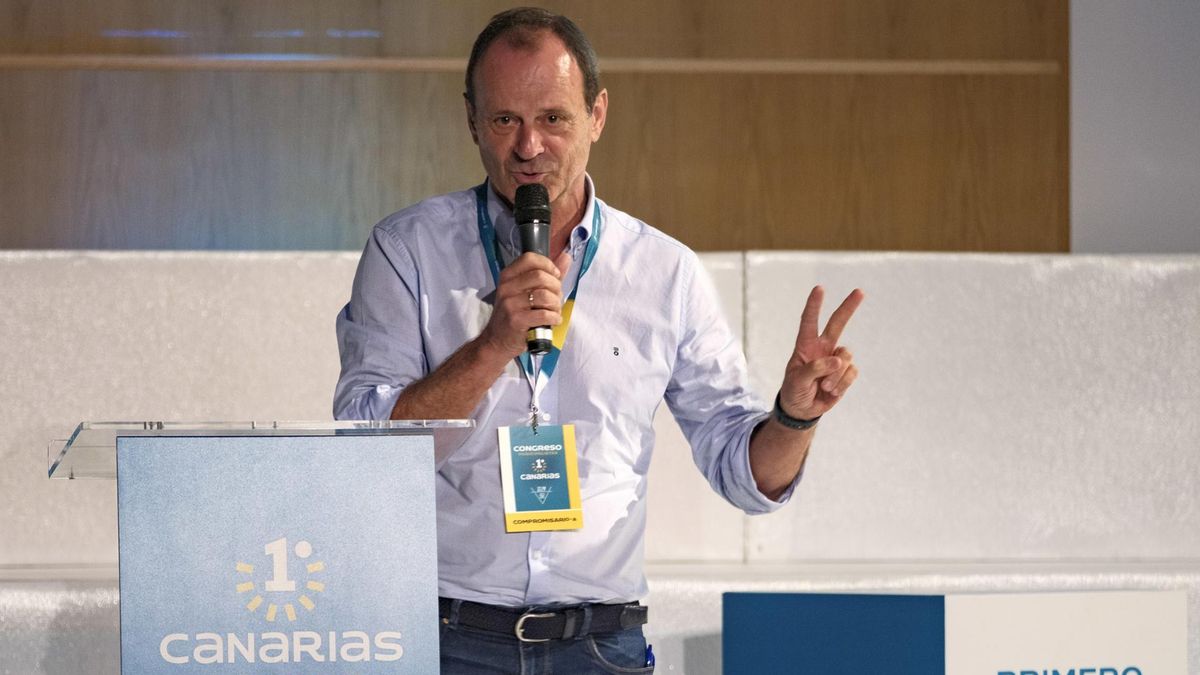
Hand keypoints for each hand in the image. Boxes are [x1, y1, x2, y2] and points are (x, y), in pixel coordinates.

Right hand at [478, 250, 572, 358]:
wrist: (497, 341)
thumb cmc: (515, 314)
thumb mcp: (527, 292)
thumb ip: (548, 274)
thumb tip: (567, 256)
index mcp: (508, 276)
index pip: (530, 258)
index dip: (548, 265)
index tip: (554, 277)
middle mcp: (507, 287)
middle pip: (540, 276)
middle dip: (556, 288)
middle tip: (555, 299)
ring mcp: (510, 303)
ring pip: (544, 295)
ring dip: (556, 305)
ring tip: (554, 311)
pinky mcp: (516, 320)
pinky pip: (544, 314)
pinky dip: (554, 318)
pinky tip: (553, 321)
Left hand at [779, 286, 863, 421]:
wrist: (803, 410)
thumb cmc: (794, 391)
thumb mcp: (797, 381)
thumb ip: (815, 369)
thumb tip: (838, 360)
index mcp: (805, 346)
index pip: (809, 322)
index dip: (814, 305)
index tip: (819, 289)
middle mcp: (822, 348)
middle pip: (838, 323)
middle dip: (849, 307)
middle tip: (860, 291)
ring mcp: (836, 360)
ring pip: (846, 357)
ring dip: (836, 375)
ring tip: (823, 387)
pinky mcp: (845, 373)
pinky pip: (851, 372)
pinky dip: (842, 383)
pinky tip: (832, 391)